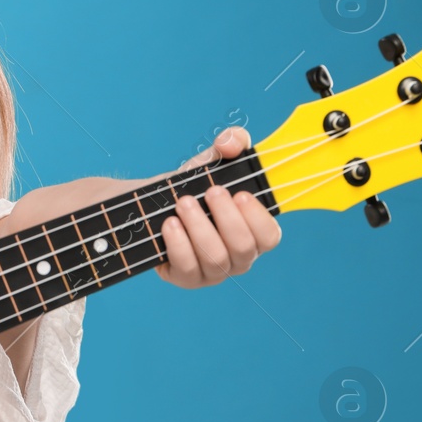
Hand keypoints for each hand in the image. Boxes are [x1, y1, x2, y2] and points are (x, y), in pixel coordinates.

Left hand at [155, 126, 282, 288]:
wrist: (152, 203)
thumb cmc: (192, 185)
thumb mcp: (211, 161)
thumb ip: (230, 143)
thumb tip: (232, 143)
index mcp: (253, 232)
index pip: (270, 236)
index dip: (258, 218)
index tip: (240, 194)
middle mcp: (237, 257)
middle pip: (244, 248)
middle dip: (226, 218)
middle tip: (210, 192)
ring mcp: (212, 272)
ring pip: (216, 259)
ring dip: (199, 227)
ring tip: (183, 203)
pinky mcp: (185, 278)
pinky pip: (188, 269)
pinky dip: (178, 244)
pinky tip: (169, 224)